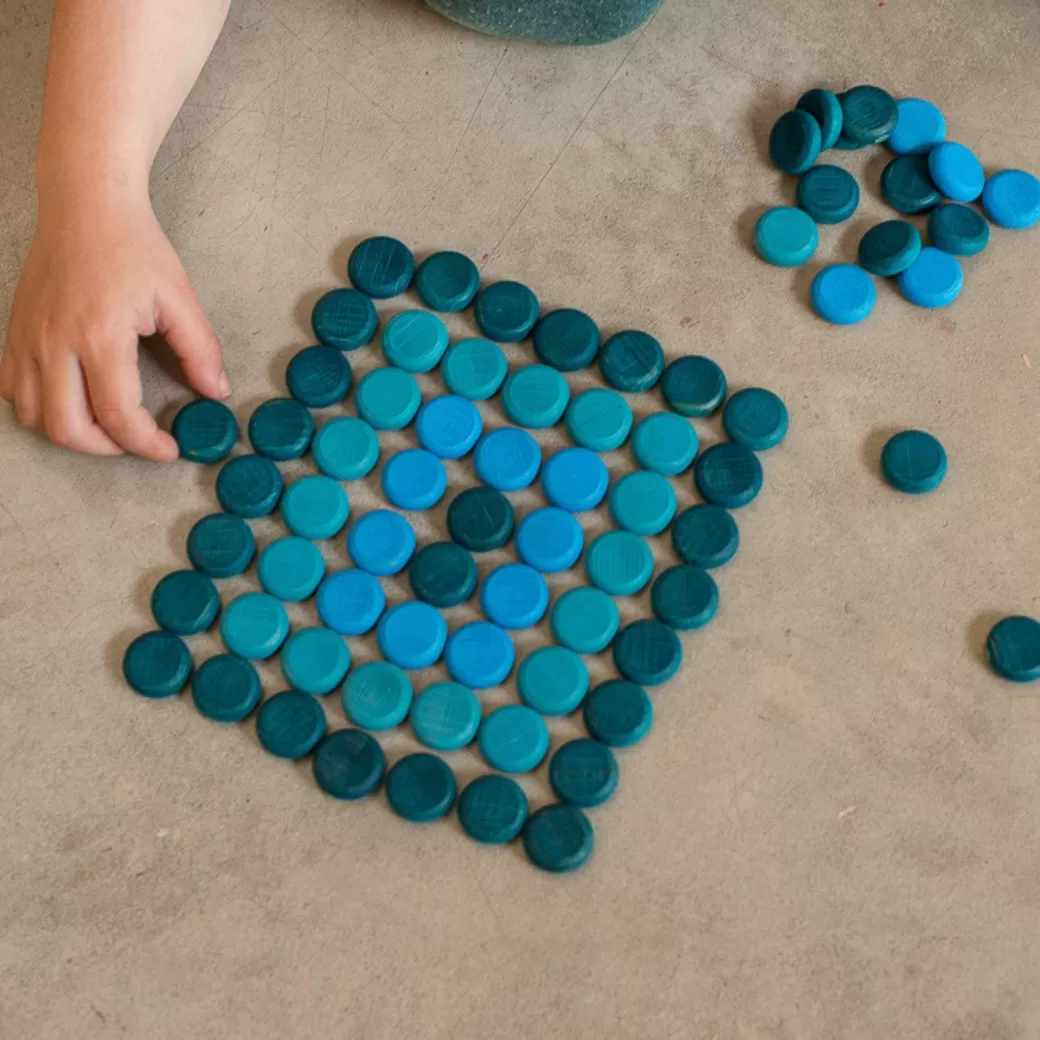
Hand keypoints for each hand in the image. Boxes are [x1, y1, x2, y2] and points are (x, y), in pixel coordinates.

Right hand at [1, 194, 228, 460]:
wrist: (85, 206)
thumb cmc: (133, 247)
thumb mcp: (179, 297)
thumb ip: (200, 350)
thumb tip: (216, 392)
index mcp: (99, 335)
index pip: (117, 415)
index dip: (146, 444)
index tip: (168, 448)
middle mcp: (54, 341)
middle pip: (68, 428)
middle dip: (108, 449)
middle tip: (136, 441)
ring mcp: (28, 338)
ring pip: (33, 416)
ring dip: (71, 433)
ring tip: (105, 425)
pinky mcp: (13, 333)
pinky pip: (11, 390)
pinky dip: (38, 408)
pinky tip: (69, 400)